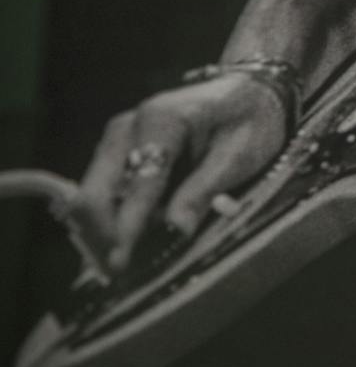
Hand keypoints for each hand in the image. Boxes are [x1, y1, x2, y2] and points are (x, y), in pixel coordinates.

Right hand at [71, 75, 286, 273]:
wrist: (248, 92)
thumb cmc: (250, 121)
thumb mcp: (241, 153)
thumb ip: (205, 188)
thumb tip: (175, 229)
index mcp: (163, 118)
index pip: (140, 179)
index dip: (129, 223)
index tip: (121, 260)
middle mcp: (128, 126)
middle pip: (97, 188)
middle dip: (101, 234)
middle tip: (115, 273)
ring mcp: (117, 138)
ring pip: (93, 193)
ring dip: (101, 231)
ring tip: (117, 267)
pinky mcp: (116, 152)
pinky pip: (104, 191)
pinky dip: (109, 219)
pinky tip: (121, 245)